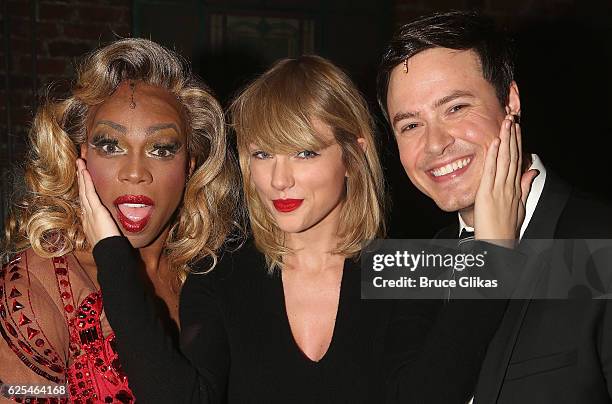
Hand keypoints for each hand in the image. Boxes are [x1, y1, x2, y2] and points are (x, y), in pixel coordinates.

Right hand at [76, 158, 120, 246]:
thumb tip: (114, 226)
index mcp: (90, 222)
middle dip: (80, 180)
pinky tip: (84, 171)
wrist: (109, 253)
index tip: (83, 181)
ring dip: (82, 176)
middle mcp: (87, 216)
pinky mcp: (96, 210)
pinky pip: (90, 193)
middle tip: (79, 167)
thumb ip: (110, 228)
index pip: (86, 202)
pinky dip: (86, 181)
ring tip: (80, 163)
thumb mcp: (109, 235)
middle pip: (82, 194)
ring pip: (84, 191)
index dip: (84, 191)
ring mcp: (90, 212)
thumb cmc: (111, 248)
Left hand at [474, 115, 538, 247]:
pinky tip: (493, 143)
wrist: (499, 243)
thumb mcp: (520, 205)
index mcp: (515, 187)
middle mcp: (509, 186)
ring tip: (506, 123)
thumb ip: (525, 187)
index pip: (518, 160)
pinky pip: (490, 172)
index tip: (518, 128)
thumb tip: (532, 171)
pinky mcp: (487, 194)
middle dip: (513, 136)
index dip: (518, 142)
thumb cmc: (506, 227)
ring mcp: (499, 189)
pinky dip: (492, 157)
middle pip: (513, 156)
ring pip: (504, 160)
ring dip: (505, 140)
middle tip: (512, 118)